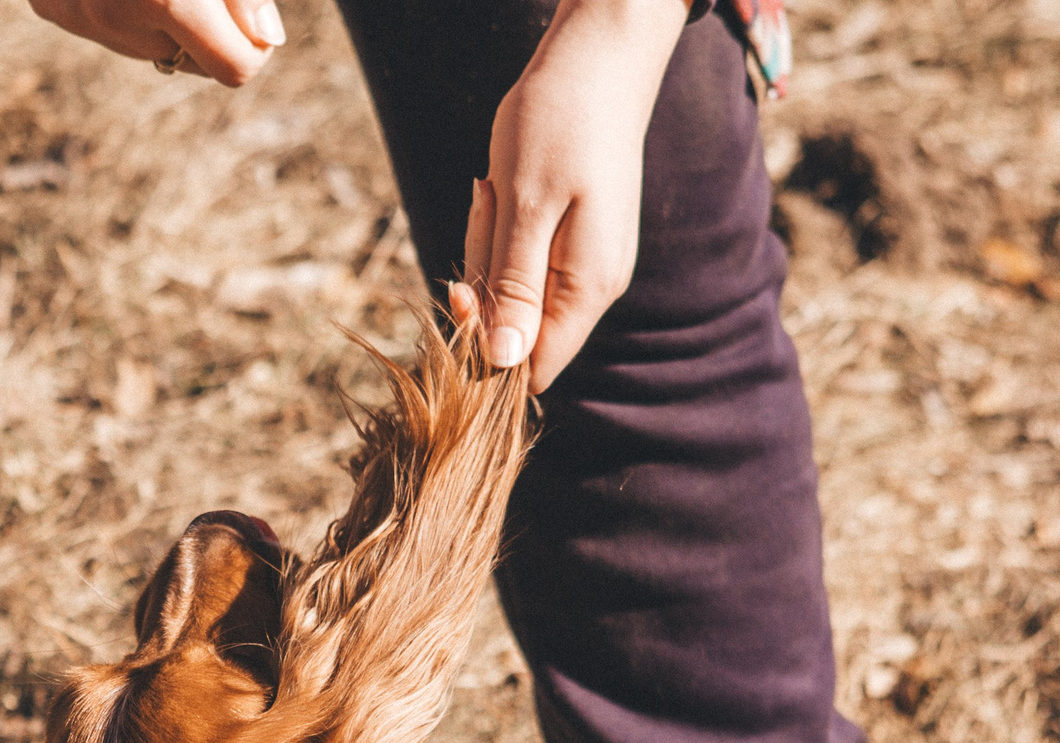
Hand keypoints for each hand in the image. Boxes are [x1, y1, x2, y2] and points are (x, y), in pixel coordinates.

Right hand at [28, 0, 285, 86]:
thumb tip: (267, 42)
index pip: (235, 68)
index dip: (250, 41)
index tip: (244, 9)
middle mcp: (117, 18)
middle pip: (191, 61)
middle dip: (203, 25)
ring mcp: (78, 16)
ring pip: (144, 46)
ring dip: (158, 15)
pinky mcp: (49, 7)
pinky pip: (99, 25)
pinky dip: (113, 2)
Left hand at [449, 0, 685, 388]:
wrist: (600, 57)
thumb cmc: (560, 122)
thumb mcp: (526, 207)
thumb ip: (516, 288)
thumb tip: (503, 363)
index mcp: (588, 289)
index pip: (532, 368)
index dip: (486, 349)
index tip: (459, 291)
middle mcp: (592, 287)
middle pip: (514, 332)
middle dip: (480, 283)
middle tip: (486, 207)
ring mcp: (583, 264)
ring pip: (510, 292)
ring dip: (486, 247)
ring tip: (496, 185)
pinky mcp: (570, 240)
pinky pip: (517, 259)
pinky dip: (498, 228)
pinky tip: (501, 184)